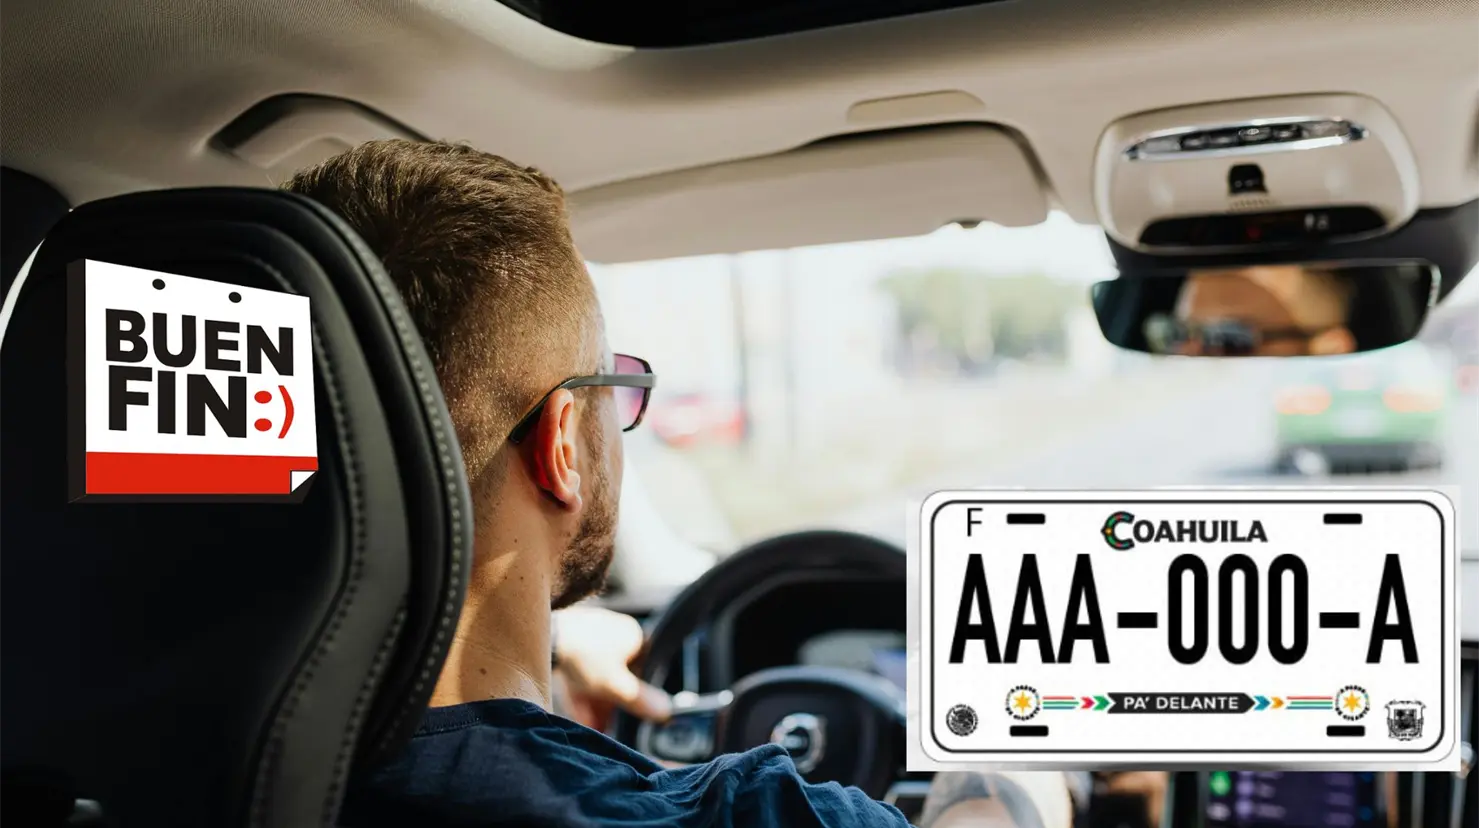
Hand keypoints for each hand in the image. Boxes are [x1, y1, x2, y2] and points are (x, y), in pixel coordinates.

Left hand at [553, 606, 672, 727]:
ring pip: (599, 676)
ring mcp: (590, 636)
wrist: (544, 638)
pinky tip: (580, 715)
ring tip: (594, 726)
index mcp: (634, 635)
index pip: (647, 668)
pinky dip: (581, 693)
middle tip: (609, 725)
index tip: (636, 715)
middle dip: (613, 704)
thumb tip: (666, 712)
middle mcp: (615, 632)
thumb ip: (640, 700)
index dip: (640, 694)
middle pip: (620, 675)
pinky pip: (580, 672)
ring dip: (597, 703)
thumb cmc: (584, 656)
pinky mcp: (569, 643)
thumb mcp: (616, 686)